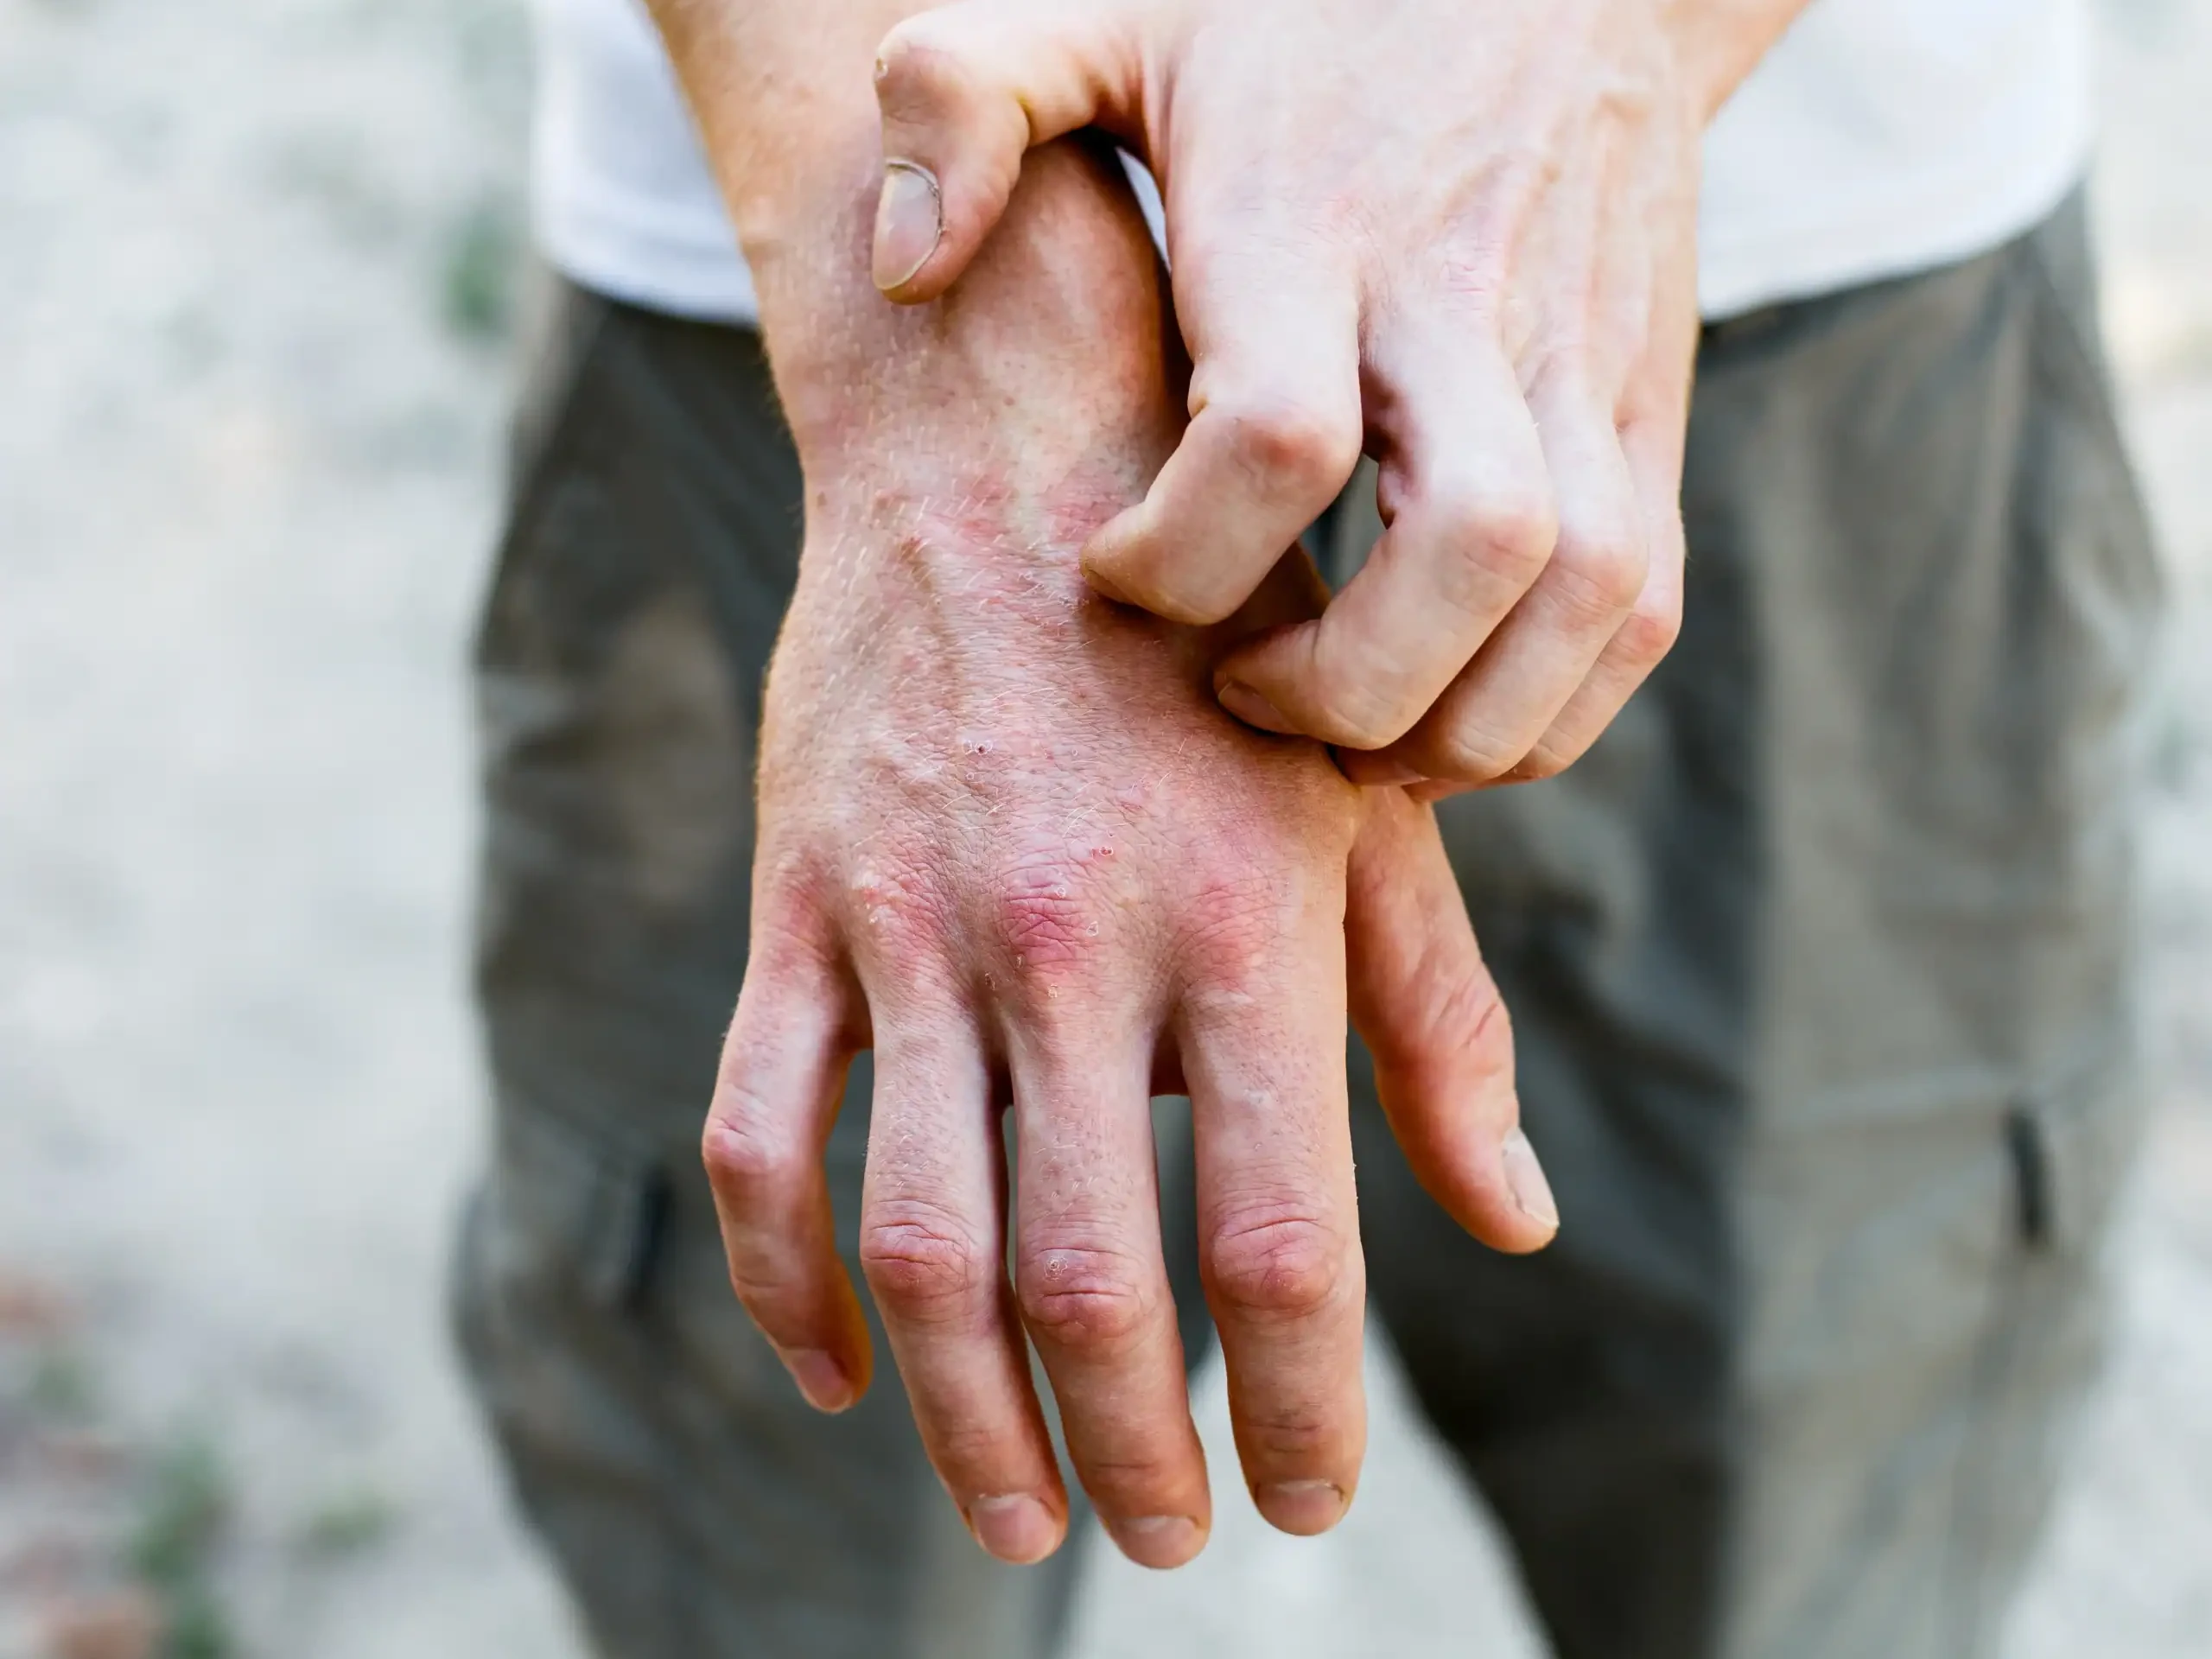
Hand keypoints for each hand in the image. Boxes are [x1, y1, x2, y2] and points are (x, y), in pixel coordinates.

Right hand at [704, 142, 1555, 1571]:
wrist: (1006, 451)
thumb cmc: (1219, 645)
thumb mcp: (1354, 810)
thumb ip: (1432, 1020)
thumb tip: (1514, 1219)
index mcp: (1243, 925)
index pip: (1281, 1248)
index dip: (1299, 1410)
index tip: (1309, 1497)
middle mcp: (1078, 943)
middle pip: (1093, 1288)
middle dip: (1138, 1457)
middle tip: (1170, 1539)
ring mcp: (917, 929)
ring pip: (920, 1251)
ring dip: (971, 1426)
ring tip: (1025, 1521)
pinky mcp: (801, 907)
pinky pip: (764, 1142)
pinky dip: (789, 1290)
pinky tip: (846, 1378)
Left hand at [868, 0, 1798, 791]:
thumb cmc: (1286, 8)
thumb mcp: (1096, 10)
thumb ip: (964, 98)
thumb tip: (904, 269)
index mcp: (1313, 223)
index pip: (1276, 437)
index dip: (1181, 553)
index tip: (1110, 569)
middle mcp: (1469, 299)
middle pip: (1468, 548)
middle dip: (1344, 683)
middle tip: (1239, 695)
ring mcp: (1583, 359)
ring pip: (1586, 595)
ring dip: (1464, 722)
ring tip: (1347, 735)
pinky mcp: (1647, 405)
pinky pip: (1641, 603)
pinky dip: (1555, 704)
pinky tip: (1445, 711)